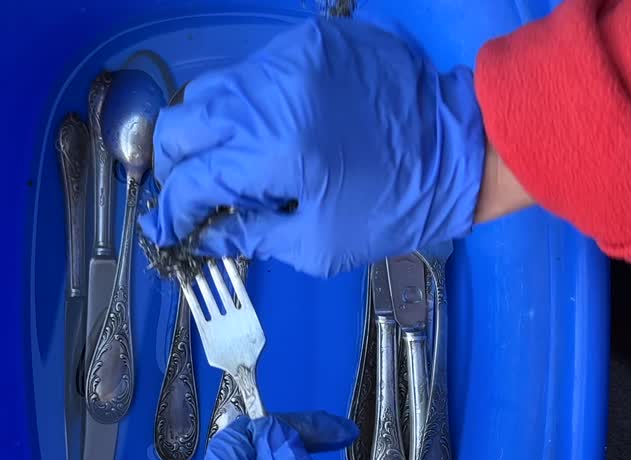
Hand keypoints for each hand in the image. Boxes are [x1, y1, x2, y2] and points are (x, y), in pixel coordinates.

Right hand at [141, 18, 484, 276]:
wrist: (459, 146)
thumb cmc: (393, 207)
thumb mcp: (318, 245)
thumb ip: (250, 236)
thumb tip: (202, 235)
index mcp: (272, 154)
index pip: (191, 180)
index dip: (173, 212)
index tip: (172, 229)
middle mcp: (269, 97)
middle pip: (181, 123)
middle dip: (176, 164)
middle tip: (193, 192)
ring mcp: (287, 61)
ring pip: (210, 90)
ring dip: (208, 131)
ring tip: (230, 162)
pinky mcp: (308, 42)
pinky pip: (253, 71)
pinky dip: (248, 105)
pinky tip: (271, 131)